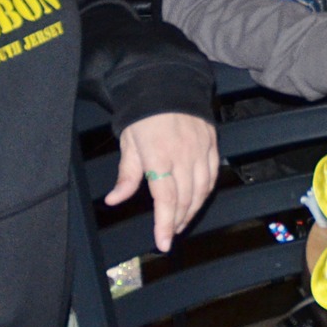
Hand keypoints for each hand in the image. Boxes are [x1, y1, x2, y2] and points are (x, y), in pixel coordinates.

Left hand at [106, 112, 218, 251]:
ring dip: (192, 210)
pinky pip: (212, 176)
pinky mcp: (212, 145)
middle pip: (186, 199)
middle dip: (178, 222)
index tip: (163, 243)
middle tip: (168, 234)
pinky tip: (196, 200)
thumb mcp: (129, 143)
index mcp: (159, 157)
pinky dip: (205, 193)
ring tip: (181, 222)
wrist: (168, 83)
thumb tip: (114, 200)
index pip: (166, 200)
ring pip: (202, 191)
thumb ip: (126, 175)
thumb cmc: (143, 114)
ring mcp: (202, 150)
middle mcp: (184, 156)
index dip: (165, 225)